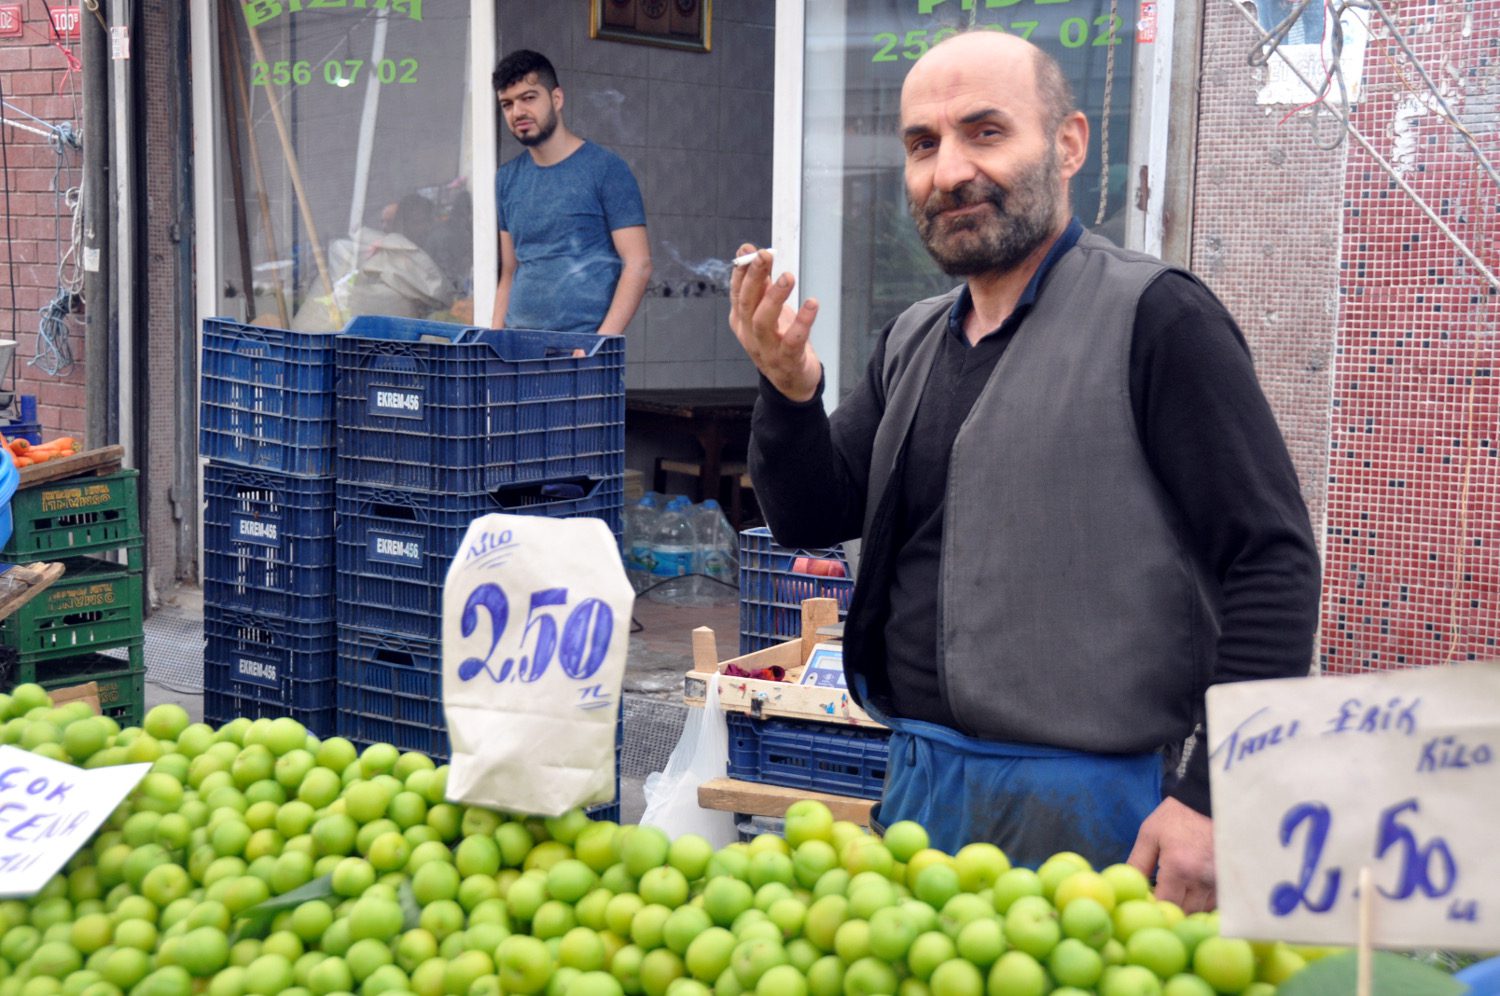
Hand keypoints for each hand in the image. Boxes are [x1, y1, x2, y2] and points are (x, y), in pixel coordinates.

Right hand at [728, 243, 821, 402]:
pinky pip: (793, 340)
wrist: (792, 382)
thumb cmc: (780, 341)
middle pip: (747, 304)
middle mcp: (750, 335)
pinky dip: (802, 322)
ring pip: (763, 322)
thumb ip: (762, 285)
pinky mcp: (788, 360)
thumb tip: (754, 253)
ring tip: (787, 277)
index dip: (741, 271)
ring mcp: (767, 350)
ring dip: (773, 297)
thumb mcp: (768, 312)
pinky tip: (812, 303)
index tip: (748, 249)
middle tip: (764, 255)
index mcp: (741, 322)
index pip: (737, 293)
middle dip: (754, 277)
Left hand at [1126, 796, 1215, 912]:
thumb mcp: (1149, 834)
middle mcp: (1202, 879)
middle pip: (1184, 913)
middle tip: (1160, 896)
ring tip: (1176, 889)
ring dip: (1186, 906)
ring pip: (1200, 910)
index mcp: (1179, 867)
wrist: (1208, 801)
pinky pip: (1213, 903)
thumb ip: (1137, 863)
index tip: (1147, 900)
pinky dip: (1201, 901)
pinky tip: (1192, 886)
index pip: (1165, 905)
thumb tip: (1127, 886)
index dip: (1154, 906)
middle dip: (1170, 910)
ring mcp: (1219, 881)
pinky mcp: (1228, 880)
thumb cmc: (1176, 817)